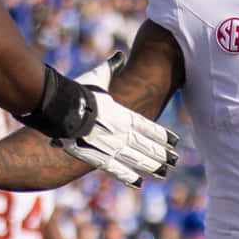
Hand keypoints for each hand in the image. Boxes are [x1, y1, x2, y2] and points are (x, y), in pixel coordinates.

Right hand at [54, 54, 177, 186]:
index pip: (149, 127)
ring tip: (164, 172)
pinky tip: (139, 182)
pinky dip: (128, 176)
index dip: (162, 135)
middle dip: (162, 154)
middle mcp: (122, 133)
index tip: (174, 141)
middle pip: (147, 146)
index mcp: (123, 115)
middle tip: (175, 161)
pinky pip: (116, 170)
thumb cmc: (78, 91)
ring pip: (136, 159)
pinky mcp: (97, 157)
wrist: (63, 108)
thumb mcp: (97, 77)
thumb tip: (120, 56)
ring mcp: (112, 146)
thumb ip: (111, 68)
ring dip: (152, 166)